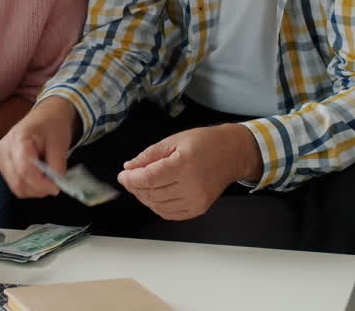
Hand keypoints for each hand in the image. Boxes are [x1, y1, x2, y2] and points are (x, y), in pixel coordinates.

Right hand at [0, 96, 76, 197]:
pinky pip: (15, 184)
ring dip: (34, 189)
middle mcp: (4, 149)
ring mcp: (1, 158)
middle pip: (18, 182)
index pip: (25, 171)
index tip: (56, 187)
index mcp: (18, 138)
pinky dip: (29, 186)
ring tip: (47, 179)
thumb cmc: (52, 125)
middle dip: (38, 189)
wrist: (45, 116)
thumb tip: (55, 186)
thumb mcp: (60, 142)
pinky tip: (38, 177)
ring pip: (16, 187)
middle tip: (54, 185)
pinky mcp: (3, 164)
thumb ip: (57, 165)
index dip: (41, 184)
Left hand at [115, 123, 261, 220]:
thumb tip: (129, 167)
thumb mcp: (173, 141)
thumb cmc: (205, 143)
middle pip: (152, 193)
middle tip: (130, 178)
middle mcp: (191, 185)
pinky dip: (157, 206)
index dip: (131, 179)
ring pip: (158, 206)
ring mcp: (196, 200)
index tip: (123, 175)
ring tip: (142, 185)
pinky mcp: (198, 209)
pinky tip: (155, 195)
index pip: (149, 178)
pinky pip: (170, 214)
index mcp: (184, 164)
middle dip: (135, 187)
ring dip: (144, 197)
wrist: (231, 154)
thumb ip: (149, 155)